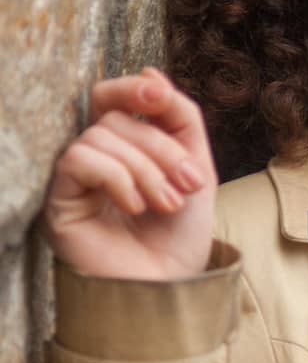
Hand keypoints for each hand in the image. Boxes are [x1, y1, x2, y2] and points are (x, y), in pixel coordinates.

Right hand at [39, 67, 219, 280]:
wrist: (169, 291)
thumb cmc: (179, 238)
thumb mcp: (195, 169)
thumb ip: (180, 119)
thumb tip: (150, 71)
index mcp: (122, 149)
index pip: (111, 97)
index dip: (133, 88)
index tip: (160, 96)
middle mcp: (92, 160)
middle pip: (115, 115)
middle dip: (160, 145)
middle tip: (189, 184)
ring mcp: (72, 181)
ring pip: (101, 136)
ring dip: (146, 168)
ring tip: (167, 204)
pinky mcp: (57, 201)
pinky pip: (79, 159)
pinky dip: (116, 177)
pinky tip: (134, 207)